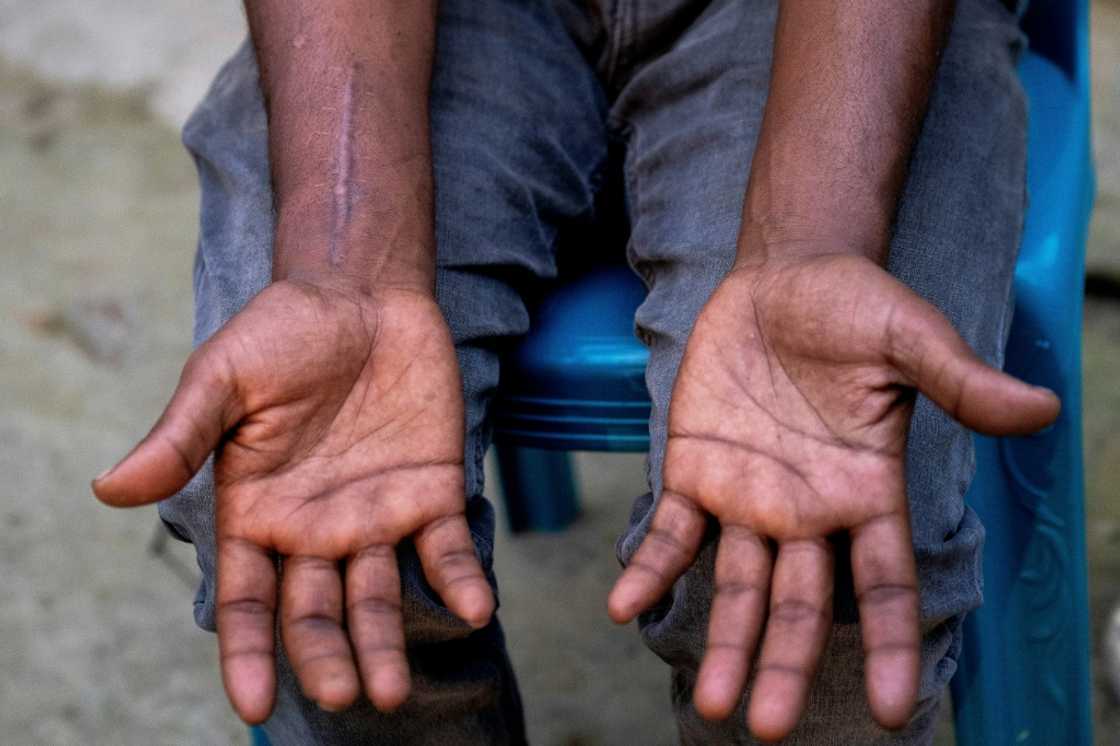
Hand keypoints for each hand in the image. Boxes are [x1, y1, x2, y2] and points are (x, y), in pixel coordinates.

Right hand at [93, 278, 491, 722]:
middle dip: (327, 657)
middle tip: (345, 694)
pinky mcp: (432, 491)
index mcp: (258, 514)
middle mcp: (317, 529)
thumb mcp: (223, 379)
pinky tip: (474, 608)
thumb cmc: (283, 333)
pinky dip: (460, 580)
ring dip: (388, 641)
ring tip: (394, 688)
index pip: (249, 599)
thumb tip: (108, 489)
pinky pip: (447, 547)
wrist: (362, 294)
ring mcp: (377, 515)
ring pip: (380, 596)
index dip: (247, 652)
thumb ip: (181, 438)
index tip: (253, 704)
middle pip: (317, 611)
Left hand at [608, 253, 1058, 739]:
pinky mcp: (695, 469)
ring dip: (723, 641)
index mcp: (865, 492)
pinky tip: (623, 606)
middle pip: (799, 603)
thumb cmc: (856, 308)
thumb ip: (959, 381)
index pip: (883, 582)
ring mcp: (748, 497)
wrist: (784, 277)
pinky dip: (649, 568)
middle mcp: (806, 511)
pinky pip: (671, 532)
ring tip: (711, 700)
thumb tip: (1043, 409)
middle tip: (766, 725)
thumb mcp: (910, 339)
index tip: (889, 711)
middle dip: (785, 663)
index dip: (888, 643)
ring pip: (736, 585)